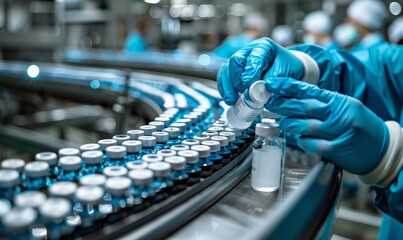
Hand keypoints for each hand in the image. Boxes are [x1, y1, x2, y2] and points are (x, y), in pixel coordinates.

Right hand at [217, 37, 303, 104]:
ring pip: (227, 69)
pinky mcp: (233, 69)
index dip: (250, 72)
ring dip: (228, 86)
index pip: (254, 58)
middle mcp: (248, 51)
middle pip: (236, 61)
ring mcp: (239, 60)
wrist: (285, 67)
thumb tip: (260, 92)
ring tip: (232, 100)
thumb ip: (273, 81)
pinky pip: (224, 77)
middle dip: (237, 79)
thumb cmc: (286, 67)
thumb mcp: (286, 72)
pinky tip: (229, 99)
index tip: (249, 86)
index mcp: (264, 47)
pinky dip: (224, 88)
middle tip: (243, 92)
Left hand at [264, 77, 388, 173]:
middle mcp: (339, 115)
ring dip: (290, 124)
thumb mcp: (346, 107)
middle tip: (270, 102)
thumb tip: (295, 98)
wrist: (382, 150)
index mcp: (340, 102)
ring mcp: (337, 132)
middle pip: (305, 106)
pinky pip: (312, 144)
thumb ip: (324, 103)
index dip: (289, 87)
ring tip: (283, 122)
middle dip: (284, 104)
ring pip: (306, 126)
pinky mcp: (335, 150)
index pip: (310, 91)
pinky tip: (299, 139)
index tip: (274, 84)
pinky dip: (303, 141)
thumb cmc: (361, 126)